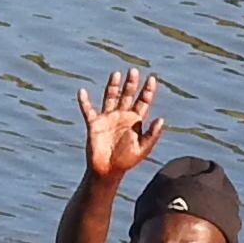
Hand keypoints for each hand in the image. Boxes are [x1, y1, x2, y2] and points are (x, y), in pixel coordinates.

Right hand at [75, 67, 161, 181]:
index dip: (148, 90)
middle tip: (134, 70)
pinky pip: (88, 110)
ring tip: (116, 73)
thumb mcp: (143, 148)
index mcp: (135, 121)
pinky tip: (82, 91)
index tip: (152, 78)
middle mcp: (122, 116)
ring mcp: (107, 118)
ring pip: (110, 97)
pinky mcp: (94, 124)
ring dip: (113, 86)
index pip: (143, 101)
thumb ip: (152, 134)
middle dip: (131, 83)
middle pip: (127, 95)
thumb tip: (161, 119)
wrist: (107, 171)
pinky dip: (84, 101)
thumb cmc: (126, 161)